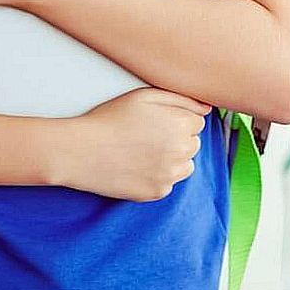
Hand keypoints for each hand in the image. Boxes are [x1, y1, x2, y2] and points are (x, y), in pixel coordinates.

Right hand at [60, 87, 209, 200]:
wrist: (82, 151)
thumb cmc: (111, 118)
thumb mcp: (145, 96)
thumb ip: (182, 99)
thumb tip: (208, 109)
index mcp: (181, 125)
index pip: (197, 123)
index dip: (176, 120)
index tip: (155, 121)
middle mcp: (181, 151)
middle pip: (193, 144)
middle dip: (177, 139)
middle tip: (147, 136)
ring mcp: (170, 175)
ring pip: (185, 165)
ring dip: (172, 159)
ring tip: (143, 152)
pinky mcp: (157, 192)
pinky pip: (169, 183)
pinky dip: (158, 176)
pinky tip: (137, 167)